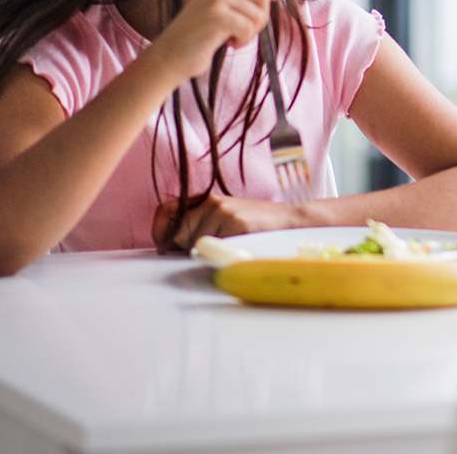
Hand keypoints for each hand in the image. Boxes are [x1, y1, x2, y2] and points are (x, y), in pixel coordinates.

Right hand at [141, 0, 279, 81]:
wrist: (172, 53)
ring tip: (231, 35)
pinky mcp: (216, 15)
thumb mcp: (222, 3)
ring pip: (259, 14)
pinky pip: (249, 28)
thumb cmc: (203, 31)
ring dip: (251, 31)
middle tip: (243, 28)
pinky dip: (243, 40)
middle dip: (261, 18)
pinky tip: (229, 42)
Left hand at [153, 192, 304, 250]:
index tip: (168, 245)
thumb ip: (195, 228)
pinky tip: (242, 248)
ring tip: (234, 247)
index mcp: (205, 199)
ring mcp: (224, 213)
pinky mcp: (237, 225)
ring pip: (196, 246)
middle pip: (176, 235)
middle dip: (186, 248)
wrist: (294, 221)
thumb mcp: (223, 220)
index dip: (162, 232)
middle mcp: (211, 202)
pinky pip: (216, 251)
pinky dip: (225, 256)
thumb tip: (165, 248)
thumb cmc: (257, 227)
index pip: (163, 213)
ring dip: (210, 254)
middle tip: (214, 247)